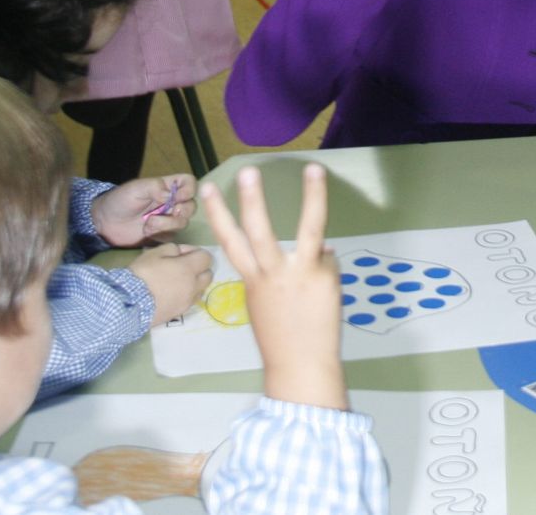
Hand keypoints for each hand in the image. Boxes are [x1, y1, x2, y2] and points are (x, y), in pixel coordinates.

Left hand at [92, 174, 198, 245]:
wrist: (104, 223)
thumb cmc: (120, 200)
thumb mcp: (136, 188)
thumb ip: (155, 188)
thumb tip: (172, 195)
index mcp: (167, 187)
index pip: (189, 183)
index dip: (189, 189)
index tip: (177, 197)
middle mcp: (171, 203)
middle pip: (191, 206)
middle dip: (181, 211)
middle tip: (166, 213)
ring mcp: (167, 220)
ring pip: (183, 223)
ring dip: (168, 224)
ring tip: (149, 225)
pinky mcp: (161, 235)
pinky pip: (173, 237)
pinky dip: (161, 235)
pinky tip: (147, 232)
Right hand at [129, 242, 213, 327]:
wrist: (130, 304)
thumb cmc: (142, 275)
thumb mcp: (154, 253)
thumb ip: (173, 249)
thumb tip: (182, 253)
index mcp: (189, 268)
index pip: (207, 257)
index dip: (196, 252)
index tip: (181, 254)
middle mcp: (194, 285)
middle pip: (208, 274)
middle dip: (199, 268)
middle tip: (182, 267)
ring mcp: (188, 301)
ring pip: (202, 289)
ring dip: (195, 283)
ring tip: (178, 282)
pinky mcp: (181, 312)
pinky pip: (191, 301)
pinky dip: (187, 295)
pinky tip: (172, 294)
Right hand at [202, 163, 348, 410]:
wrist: (300, 367)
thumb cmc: (284, 339)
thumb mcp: (268, 304)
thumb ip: (281, 275)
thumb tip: (320, 250)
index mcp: (252, 280)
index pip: (230, 241)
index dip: (218, 214)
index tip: (207, 188)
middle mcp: (271, 273)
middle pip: (258, 231)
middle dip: (251, 200)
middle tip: (247, 171)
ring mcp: (299, 273)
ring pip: (308, 228)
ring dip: (312, 197)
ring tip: (314, 169)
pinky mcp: (324, 276)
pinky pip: (327, 257)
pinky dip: (327, 263)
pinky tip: (324, 283)